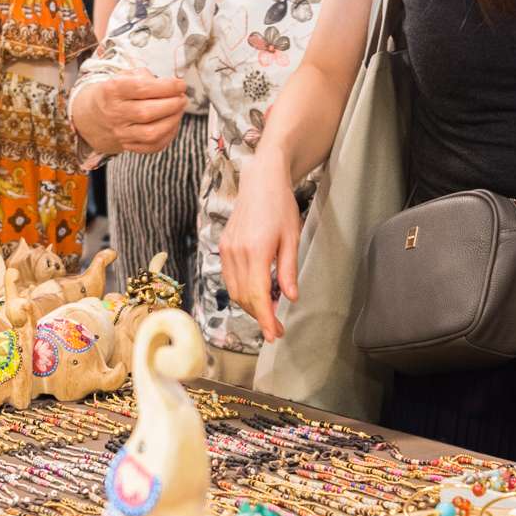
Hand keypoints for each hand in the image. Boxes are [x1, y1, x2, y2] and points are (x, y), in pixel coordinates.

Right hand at [73, 70, 187, 154]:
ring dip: (173, 121)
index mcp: (112, 90)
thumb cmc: (115, 93)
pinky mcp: (127, 146)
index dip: (166, 86)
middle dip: (172, 104)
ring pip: (151, 133)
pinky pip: (152, 146)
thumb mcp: (124, 76)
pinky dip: (168, 135)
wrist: (91, 117)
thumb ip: (146, 77)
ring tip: (179, 110)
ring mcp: (120, 133)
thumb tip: (173, 85)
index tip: (181, 84)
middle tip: (182, 98)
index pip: (141, 88)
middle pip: (147, 112)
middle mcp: (114, 113)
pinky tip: (172, 123)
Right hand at [219, 163, 301, 341]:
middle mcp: (236, 252)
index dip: (264, 319)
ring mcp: (227, 250)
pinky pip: (230, 278)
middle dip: (259, 316)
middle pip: (244, 297)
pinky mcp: (224, 247)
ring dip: (250, 306)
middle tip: (276, 328)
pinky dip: (242, 291)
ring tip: (268, 313)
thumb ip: (288, 270)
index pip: (257, 294)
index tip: (272, 335)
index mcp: (256, 250)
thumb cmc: (280, 206)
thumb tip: (290, 298)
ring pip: (235, 290)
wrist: (260, 181)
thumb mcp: (292, 238)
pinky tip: (257, 294)